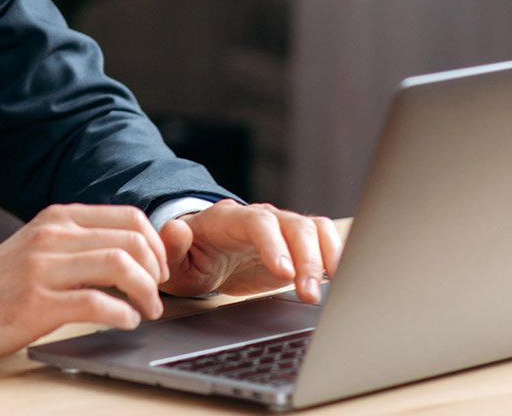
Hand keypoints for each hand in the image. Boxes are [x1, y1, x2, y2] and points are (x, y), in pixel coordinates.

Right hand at [0, 203, 168, 363]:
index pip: (129, 218)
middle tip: (157, 296)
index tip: (157, 272)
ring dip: (146, 293)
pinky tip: (124, 322)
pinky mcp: (36, 303)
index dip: (156, 246)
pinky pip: (96, 302)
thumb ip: (81, 244)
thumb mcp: (40, 248)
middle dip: (156, 272)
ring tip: (146, 311)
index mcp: (58, 219)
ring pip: (119, 265)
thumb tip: (135, 253)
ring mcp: (43, 268)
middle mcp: (52, 236)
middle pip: (131, 241)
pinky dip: (122, 314)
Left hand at [159, 200, 342, 301]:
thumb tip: (176, 230)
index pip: (257, 222)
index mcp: (228, 219)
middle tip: (308, 294)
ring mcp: (281, 228)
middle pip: (293, 225)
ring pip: (314, 229)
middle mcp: (260, 217)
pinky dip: (335, 255)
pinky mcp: (296, 244)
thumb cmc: (188, 258)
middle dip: (307, 259)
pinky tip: (339, 278)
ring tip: (326, 289)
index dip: (274, 244)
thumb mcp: (172, 259)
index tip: (284, 273)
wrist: (203, 255)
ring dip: (326, 258)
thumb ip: (171, 245)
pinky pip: (323, 239)